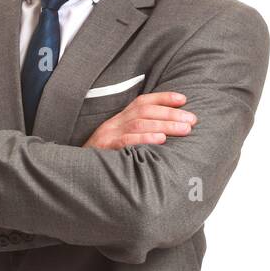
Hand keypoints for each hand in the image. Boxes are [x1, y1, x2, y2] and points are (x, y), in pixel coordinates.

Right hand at [83, 91, 197, 149]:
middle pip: (144, 111)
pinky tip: (161, 140)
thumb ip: (138, 134)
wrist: (77, 172)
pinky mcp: (105, 149)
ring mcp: (108, 135)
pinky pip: (126, 141)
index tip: (184, 100)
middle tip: (192, 120)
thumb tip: (169, 133)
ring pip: (139, 124)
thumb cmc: (104, 159)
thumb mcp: (119, 141)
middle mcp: (114, 124)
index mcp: (118, 120)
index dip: (163, 98)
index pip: (142, 102)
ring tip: (185, 130)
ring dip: (165, 125)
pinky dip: (145, 139)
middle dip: (171, 114)